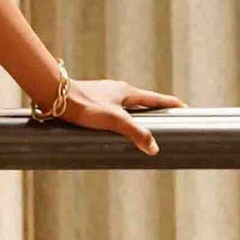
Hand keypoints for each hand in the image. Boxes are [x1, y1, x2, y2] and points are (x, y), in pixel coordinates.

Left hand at [57, 77, 184, 156]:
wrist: (55, 96)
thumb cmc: (84, 106)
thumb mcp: (114, 121)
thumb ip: (135, 133)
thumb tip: (154, 148)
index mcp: (127, 91)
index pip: (156, 98)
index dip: (171, 104)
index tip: (185, 109)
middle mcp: (117, 90)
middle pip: (142, 102)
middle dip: (155, 111)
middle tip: (166, 121)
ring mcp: (104, 95)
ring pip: (126, 106)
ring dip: (136, 116)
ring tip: (142, 129)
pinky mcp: (92, 101)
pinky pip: (113, 110)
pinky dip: (120, 119)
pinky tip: (113, 129)